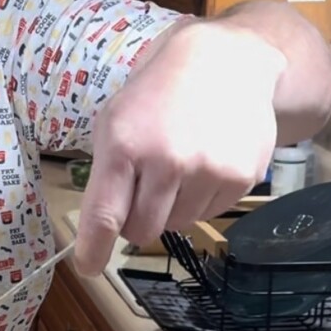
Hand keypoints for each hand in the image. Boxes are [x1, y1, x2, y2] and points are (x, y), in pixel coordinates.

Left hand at [75, 20, 283, 274]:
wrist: (226, 62)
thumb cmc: (158, 94)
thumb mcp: (116, 120)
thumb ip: (107, 174)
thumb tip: (101, 231)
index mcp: (125, 145)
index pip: (105, 214)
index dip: (94, 249)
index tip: (89, 268)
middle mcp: (167, 161)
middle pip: (142, 230)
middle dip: (136, 222)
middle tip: (142, 193)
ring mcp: (208, 170)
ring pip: (177, 224)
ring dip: (172, 207)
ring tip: (179, 166)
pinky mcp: (241, 177)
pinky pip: (209, 213)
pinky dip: (201, 198)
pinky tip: (204, 162)